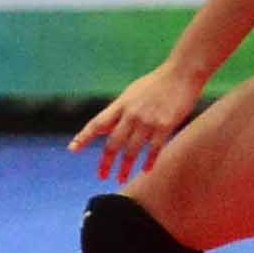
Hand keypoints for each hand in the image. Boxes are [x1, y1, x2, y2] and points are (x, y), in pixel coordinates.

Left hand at [70, 67, 200, 182]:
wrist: (181, 73)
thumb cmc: (156, 83)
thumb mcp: (131, 93)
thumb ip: (119, 111)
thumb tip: (105, 127)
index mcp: (120, 104)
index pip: (97, 123)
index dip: (84, 137)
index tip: (73, 149)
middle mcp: (131, 114)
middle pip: (113, 142)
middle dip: (106, 161)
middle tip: (101, 176)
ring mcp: (148, 120)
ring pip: (132, 149)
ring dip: (126, 166)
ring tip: (121, 178)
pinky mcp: (166, 125)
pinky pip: (154, 148)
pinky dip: (149, 160)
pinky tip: (145, 170)